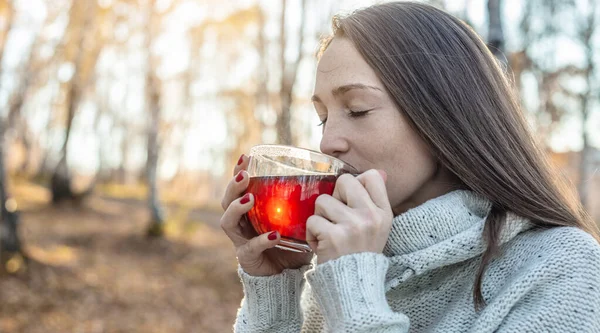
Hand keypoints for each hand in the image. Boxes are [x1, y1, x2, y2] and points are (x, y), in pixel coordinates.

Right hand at [220, 154, 312, 275]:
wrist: (287, 278)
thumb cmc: (292, 246)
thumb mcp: (298, 222)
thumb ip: (306, 206)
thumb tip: (329, 184)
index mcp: (251, 211)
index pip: (240, 187)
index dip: (239, 172)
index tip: (246, 157)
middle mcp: (241, 223)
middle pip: (226, 200)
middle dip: (233, 186)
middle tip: (244, 175)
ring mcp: (241, 241)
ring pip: (228, 221)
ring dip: (237, 207)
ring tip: (249, 198)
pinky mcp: (247, 259)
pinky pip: (250, 247)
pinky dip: (262, 240)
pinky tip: (274, 235)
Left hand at [306, 169, 392, 263]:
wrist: (354, 287)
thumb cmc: (361, 253)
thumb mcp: (377, 227)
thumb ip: (376, 199)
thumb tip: (379, 172)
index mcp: (384, 213)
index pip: (372, 176)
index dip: (356, 183)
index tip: (351, 201)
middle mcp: (371, 217)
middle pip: (344, 181)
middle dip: (334, 196)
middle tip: (337, 217)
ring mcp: (353, 226)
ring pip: (322, 201)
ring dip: (320, 217)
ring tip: (329, 233)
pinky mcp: (334, 237)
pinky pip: (312, 220)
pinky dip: (311, 233)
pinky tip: (322, 244)